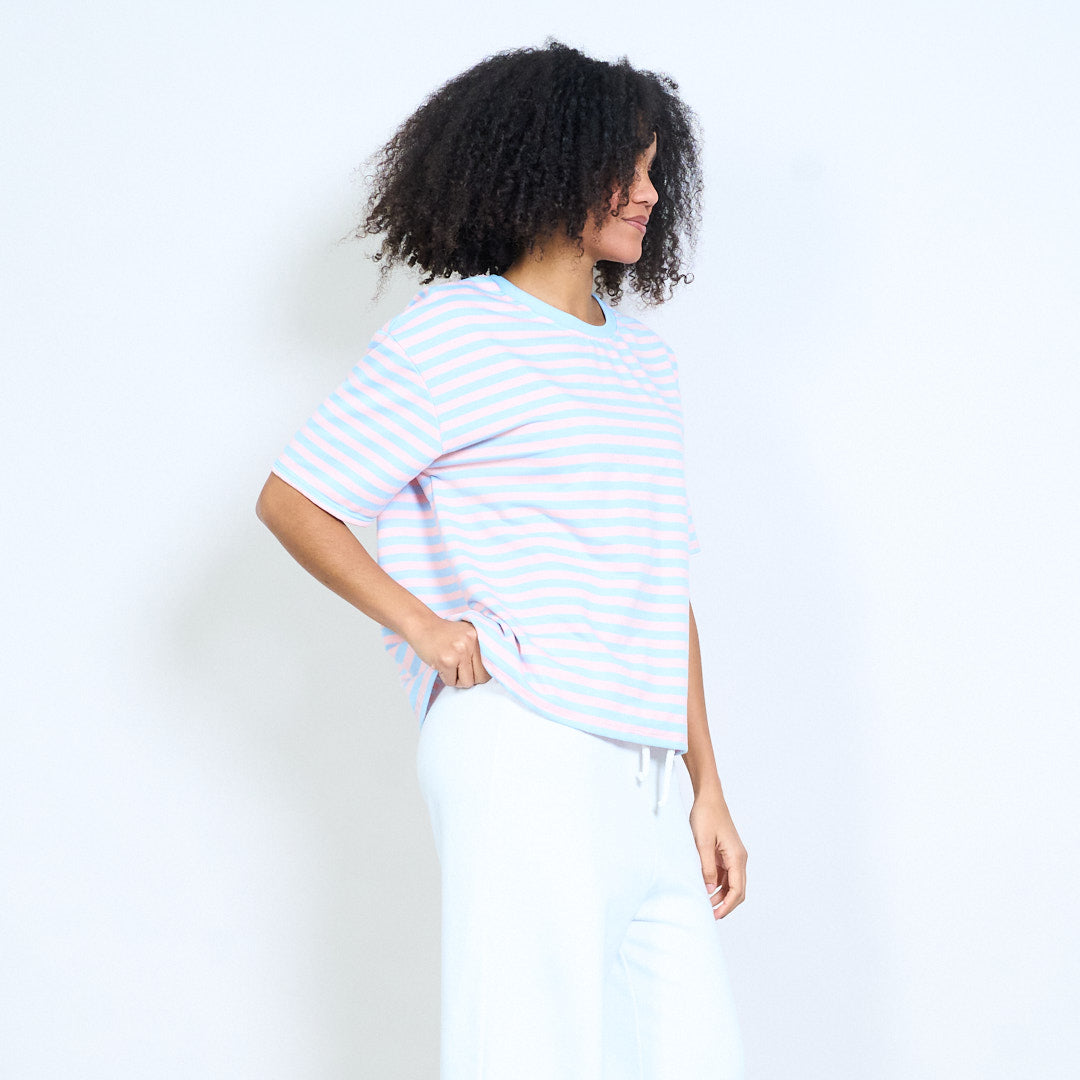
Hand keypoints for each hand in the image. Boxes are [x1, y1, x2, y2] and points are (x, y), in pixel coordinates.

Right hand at [407, 615, 491, 687]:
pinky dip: (445, 678)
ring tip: (450, 668)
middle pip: (481, 677)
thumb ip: (477, 650)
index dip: (480, 673)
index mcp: (479, 635)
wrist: (421, 625)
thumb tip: (486, 675)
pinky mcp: (446, 661)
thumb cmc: (442, 633)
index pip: (490, 666)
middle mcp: (472, 642)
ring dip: (457, 680)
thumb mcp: (465, 635)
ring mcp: (460, 651)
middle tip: (459, 672)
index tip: (472, 672)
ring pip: (467, 682)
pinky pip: (451, 682)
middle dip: (470, 679)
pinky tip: (440, 666)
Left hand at [689, 790, 746, 919]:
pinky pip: (725, 874)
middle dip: (726, 904)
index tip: (716, 915)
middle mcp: (739, 858)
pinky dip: (717, 884)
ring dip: (721, 895)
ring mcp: (733, 856)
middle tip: (711, 915)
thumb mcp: (702, 843)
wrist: (709, 798)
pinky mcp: (726, 853)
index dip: (727, 905)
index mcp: (737, 857)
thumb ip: (706, 867)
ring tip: (706, 903)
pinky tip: (706, 888)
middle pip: (738, 890)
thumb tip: (708, 889)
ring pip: (732, 883)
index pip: (737, 889)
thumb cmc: (706, 816)